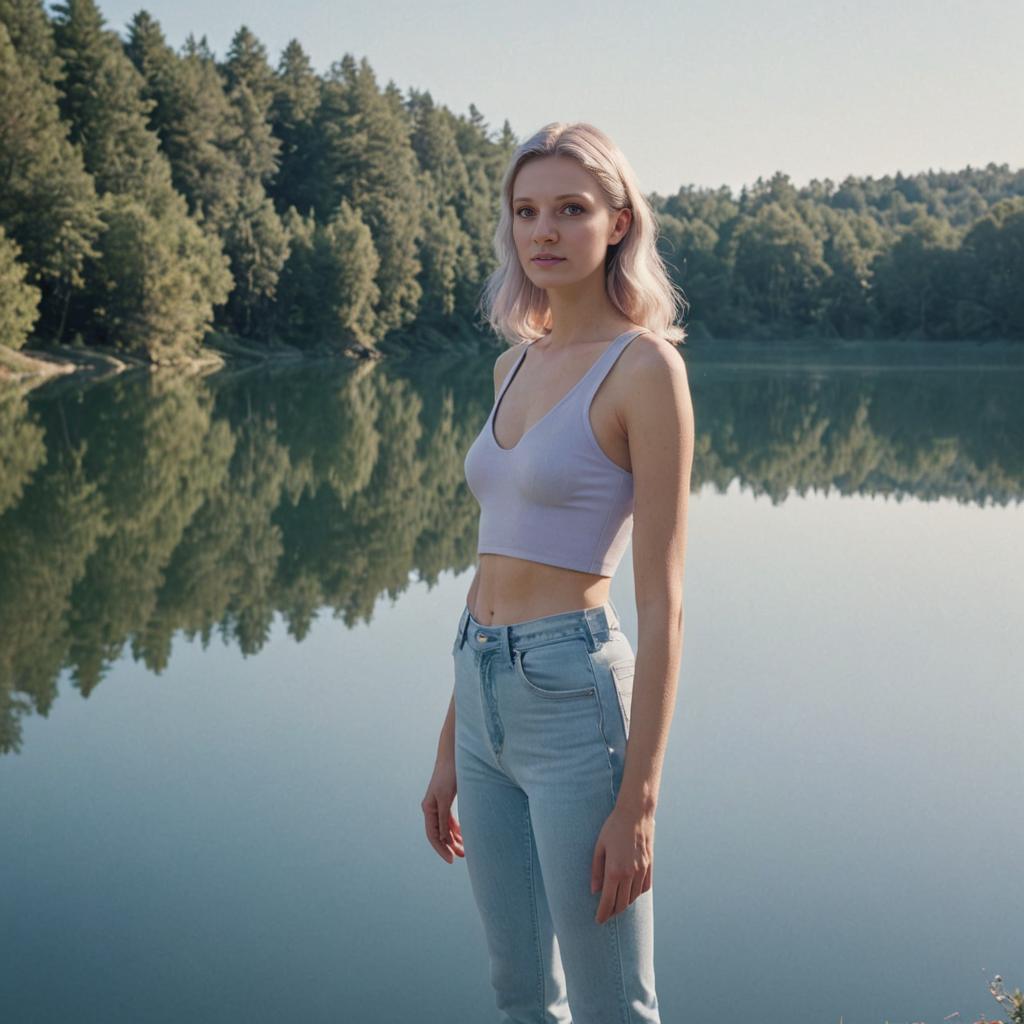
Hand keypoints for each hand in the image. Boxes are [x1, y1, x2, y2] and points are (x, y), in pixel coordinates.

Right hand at [421, 757, 463, 863]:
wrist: (453, 756)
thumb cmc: (448, 775)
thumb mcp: (445, 798)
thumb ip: (443, 818)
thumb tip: (443, 839)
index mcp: (428, 809)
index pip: (433, 835)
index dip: (441, 849)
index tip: (451, 860)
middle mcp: (432, 809)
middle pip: (439, 834)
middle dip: (450, 847)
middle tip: (462, 857)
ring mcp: (440, 805)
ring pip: (446, 828)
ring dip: (454, 839)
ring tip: (465, 851)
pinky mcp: (448, 801)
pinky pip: (451, 821)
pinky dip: (457, 829)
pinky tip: (464, 836)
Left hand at [590, 806, 654, 923]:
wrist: (635, 814)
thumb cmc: (613, 828)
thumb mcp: (599, 847)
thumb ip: (596, 871)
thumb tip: (595, 891)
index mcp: (614, 870)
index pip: (608, 901)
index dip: (603, 913)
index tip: (598, 920)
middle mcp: (629, 874)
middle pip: (622, 903)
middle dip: (613, 912)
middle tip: (606, 915)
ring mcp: (641, 871)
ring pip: (633, 898)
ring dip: (624, 904)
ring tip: (616, 905)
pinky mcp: (649, 866)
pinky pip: (644, 888)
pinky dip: (636, 895)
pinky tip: (630, 894)